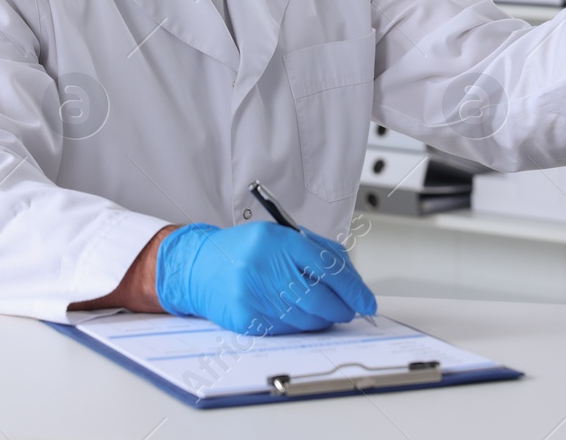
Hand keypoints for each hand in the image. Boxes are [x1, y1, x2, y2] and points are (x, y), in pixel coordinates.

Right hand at [154, 221, 376, 335]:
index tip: (366, 301)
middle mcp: (264, 266)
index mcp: (278, 240)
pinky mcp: (246, 318)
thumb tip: (351, 280)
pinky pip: (286, 330)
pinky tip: (296, 315)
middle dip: (342, 308)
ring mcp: (254, 294)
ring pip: (306, 318)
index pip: (327, 267)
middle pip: (320, 298)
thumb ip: (316, 252)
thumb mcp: (279, 236)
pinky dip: (299, 326)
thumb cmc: (244, 251)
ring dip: (322, 319)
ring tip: (322, 311)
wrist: (199, 267)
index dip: (353, 288)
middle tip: (349, 310)